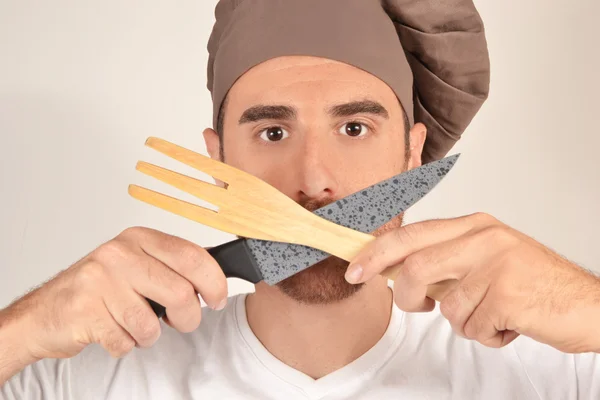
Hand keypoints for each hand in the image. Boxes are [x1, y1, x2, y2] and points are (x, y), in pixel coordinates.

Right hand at [3, 226, 226, 361]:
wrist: (44, 313)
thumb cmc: (98, 289)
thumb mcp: (137, 265)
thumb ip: (172, 268)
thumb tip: (218, 279)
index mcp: (139, 239)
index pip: (193, 256)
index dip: (215, 282)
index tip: (218, 299)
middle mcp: (119, 254)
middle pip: (180, 293)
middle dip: (188, 318)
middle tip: (182, 321)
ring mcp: (99, 280)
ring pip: (152, 324)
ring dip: (149, 335)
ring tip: (133, 324)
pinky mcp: (85, 310)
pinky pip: (126, 341)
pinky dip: (125, 344)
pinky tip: (111, 330)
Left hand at [345, 212, 599, 352]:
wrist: (588, 304)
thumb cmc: (533, 284)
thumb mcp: (486, 260)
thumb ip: (445, 260)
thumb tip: (395, 271)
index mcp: (475, 225)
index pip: (411, 235)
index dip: (377, 253)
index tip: (354, 269)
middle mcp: (483, 238)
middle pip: (416, 267)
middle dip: (407, 296)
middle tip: (417, 307)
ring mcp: (497, 265)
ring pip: (446, 306)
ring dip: (463, 322)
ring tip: (490, 314)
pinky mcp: (508, 295)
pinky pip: (472, 327)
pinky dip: (486, 336)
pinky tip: (508, 324)